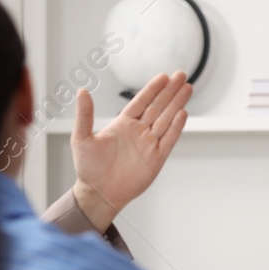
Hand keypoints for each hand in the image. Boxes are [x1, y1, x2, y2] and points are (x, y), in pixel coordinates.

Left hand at [70, 72, 191, 232]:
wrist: (98, 194)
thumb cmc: (88, 168)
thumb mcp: (81, 138)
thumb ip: (84, 115)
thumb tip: (82, 91)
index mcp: (122, 124)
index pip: (141, 102)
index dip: (152, 89)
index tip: (163, 76)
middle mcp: (138, 131)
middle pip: (158, 106)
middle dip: (170, 91)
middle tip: (181, 75)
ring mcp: (149, 144)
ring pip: (166, 119)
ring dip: (177, 104)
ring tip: (187, 88)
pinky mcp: (156, 159)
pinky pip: (169, 140)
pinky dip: (176, 127)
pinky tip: (182, 113)